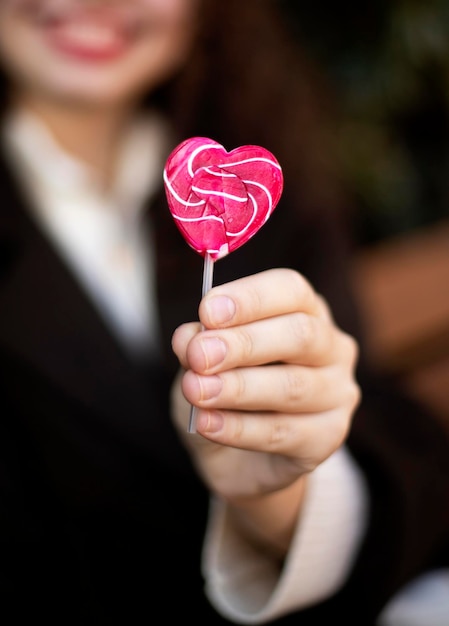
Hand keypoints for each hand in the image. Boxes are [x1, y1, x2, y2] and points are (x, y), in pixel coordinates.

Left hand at [171, 268, 359, 550]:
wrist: (235, 456)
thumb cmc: (224, 391)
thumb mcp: (200, 362)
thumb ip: (197, 344)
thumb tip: (190, 336)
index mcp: (305, 311)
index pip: (290, 290)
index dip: (250, 299)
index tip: (207, 311)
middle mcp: (331, 347)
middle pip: (300, 335)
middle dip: (244, 344)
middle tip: (200, 356)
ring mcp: (337, 393)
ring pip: (293, 387)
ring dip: (238, 388)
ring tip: (196, 391)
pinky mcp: (328, 437)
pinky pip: (284, 433)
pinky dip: (240, 429)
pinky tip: (207, 424)